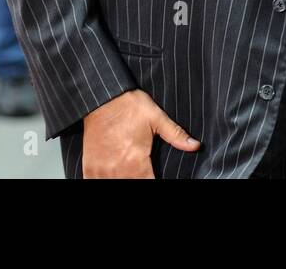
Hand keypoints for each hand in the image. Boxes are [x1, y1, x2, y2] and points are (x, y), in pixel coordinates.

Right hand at [82, 89, 200, 177]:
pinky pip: (94, 182)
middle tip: (144, 172)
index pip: (148, 183)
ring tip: (130, 172)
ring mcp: (101, 170)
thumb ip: (176, 135)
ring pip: (113, 185)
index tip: (155, 176)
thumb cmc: (129, 106)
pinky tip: (113, 175)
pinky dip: (104, 180)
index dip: (154, 182)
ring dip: (124, 181)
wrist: (102, 99)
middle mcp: (117, 169)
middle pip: (131, 185)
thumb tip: (195, 145)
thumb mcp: (156, 118)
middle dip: (140, 180)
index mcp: (135, 161)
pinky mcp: (89, 166)